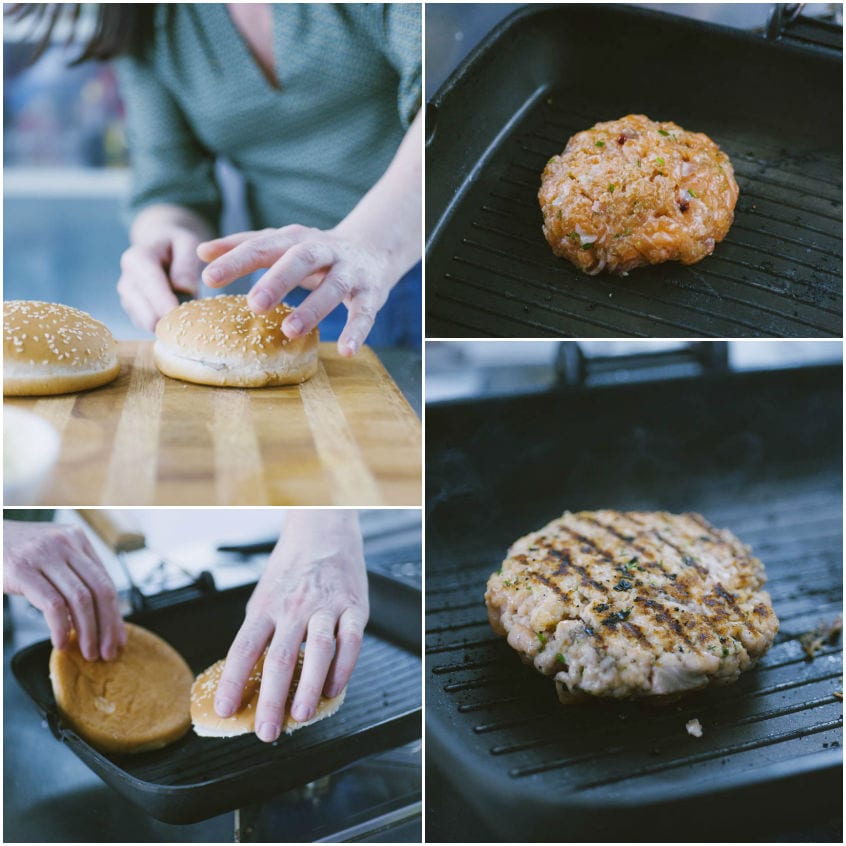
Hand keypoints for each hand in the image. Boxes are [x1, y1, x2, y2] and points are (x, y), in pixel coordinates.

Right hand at [3, 521, 125, 660]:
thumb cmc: (13, 551)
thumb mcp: (49, 553)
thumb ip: (72, 574)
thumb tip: (95, 615)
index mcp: (77, 539)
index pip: (106, 581)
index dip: (116, 613)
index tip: (118, 637)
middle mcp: (66, 543)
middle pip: (100, 590)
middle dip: (108, 625)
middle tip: (108, 651)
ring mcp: (44, 554)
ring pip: (80, 598)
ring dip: (88, 631)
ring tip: (88, 652)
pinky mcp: (22, 569)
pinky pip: (53, 603)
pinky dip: (61, 627)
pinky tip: (61, 642)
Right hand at [117, 204, 211, 331]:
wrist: (159, 249)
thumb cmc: (176, 245)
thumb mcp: (187, 243)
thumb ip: (187, 264)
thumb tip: (185, 289)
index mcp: (137, 259)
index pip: (150, 284)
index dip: (164, 302)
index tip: (178, 314)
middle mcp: (127, 280)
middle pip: (144, 310)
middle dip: (168, 318)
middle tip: (194, 321)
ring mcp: (128, 299)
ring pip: (147, 322)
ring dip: (168, 323)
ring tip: (188, 314)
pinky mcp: (134, 312)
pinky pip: (151, 327)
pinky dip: (166, 326)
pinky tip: (179, 317)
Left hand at [198, 225, 393, 356]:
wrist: (374, 249)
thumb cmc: (317, 252)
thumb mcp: (283, 244)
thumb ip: (244, 246)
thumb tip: (201, 253)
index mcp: (296, 239)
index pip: (263, 246)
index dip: (236, 260)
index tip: (209, 277)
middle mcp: (324, 251)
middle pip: (301, 260)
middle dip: (278, 280)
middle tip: (254, 304)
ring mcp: (350, 272)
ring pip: (333, 288)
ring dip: (313, 309)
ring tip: (290, 332)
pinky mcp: (372, 293)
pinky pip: (365, 313)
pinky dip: (358, 332)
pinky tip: (346, 351)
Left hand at [214, 511, 368, 742]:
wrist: (322, 533)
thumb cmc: (291, 570)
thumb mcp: (264, 597)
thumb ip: (259, 632)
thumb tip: (246, 677)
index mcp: (266, 607)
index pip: (244, 648)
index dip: (234, 682)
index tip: (226, 710)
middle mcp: (294, 608)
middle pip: (280, 657)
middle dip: (272, 699)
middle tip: (266, 731)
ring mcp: (325, 606)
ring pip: (318, 650)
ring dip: (308, 686)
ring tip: (301, 715)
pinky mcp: (353, 606)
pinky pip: (350, 640)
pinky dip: (344, 667)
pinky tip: (335, 689)